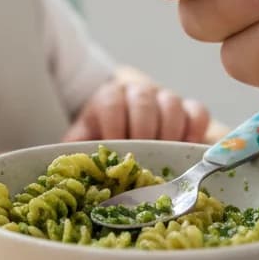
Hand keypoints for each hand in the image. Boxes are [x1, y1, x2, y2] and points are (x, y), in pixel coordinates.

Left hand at [62, 73, 209, 142]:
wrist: (123, 128)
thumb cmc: (102, 138)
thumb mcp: (84, 140)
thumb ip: (74, 150)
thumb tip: (60, 166)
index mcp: (108, 97)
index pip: (112, 102)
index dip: (115, 127)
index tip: (117, 149)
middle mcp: (137, 92)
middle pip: (144, 100)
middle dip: (143, 131)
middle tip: (143, 155)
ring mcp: (164, 99)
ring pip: (172, 103)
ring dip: (169, 131)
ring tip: (164, 154)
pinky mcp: (187, 109)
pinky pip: (198, 112)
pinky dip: (195, 130)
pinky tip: (186, 148)